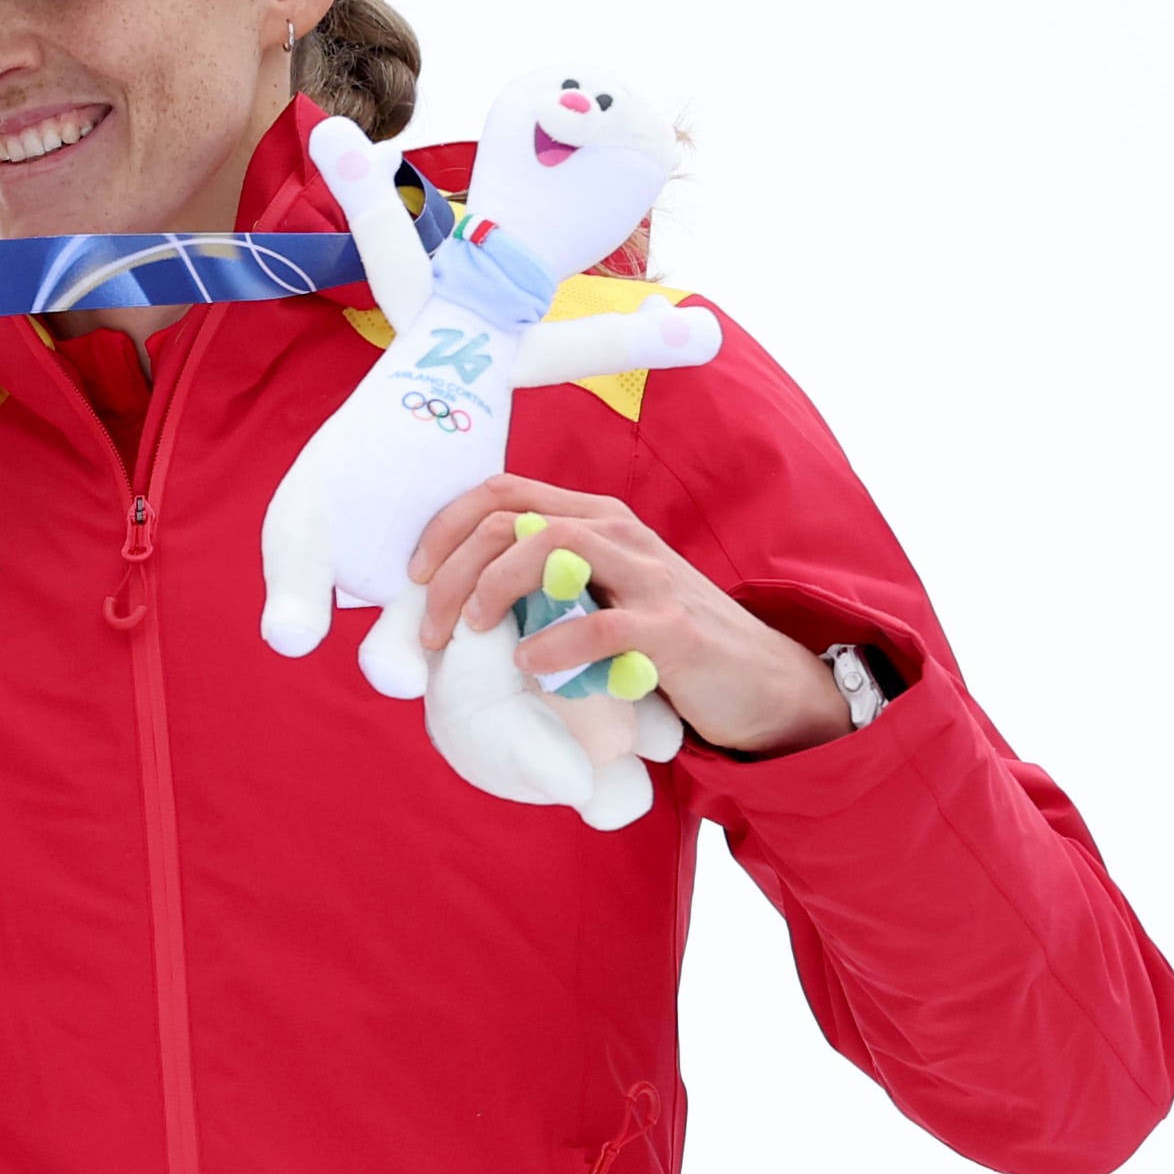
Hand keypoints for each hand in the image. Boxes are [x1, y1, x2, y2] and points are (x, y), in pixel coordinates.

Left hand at [410, 476, 850, 756]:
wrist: (758, 681)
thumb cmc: (662, 643)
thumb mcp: (598, 599)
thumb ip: (543, 589)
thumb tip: (454, 613)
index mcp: (594, 520)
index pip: (502, 493)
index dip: (445, 527)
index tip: (415, 578)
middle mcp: (619, 532)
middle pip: (513, 520)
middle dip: (452, 572)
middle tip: (431, 631)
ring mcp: (649, 575)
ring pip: (554, 546)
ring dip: (494, 589)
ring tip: (472, 634)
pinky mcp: (673, 627)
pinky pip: (603, 624)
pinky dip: (555, 644)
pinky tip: (530, 666)